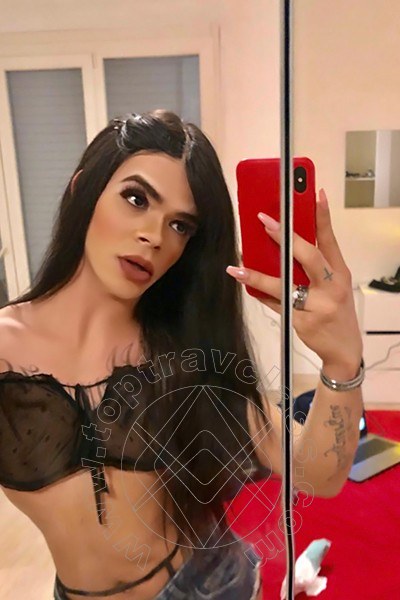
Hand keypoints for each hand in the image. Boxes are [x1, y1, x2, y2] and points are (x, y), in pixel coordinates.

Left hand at [226, 189, 362, 370]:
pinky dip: (260, 294)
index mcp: (339, 272)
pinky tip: (244, 285)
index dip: (322, 216)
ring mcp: (318, 305)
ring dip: (257, 276)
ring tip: (237, 267)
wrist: (344, 349)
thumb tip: (281, 244)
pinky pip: (276, 304)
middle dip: (285, 237)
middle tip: (264, 221)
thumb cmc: (336, 310)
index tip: (315, 194)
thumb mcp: (334, 285)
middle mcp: (331, 286)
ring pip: (284, 285)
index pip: (330, 239)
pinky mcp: (303, 321)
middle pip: (308, 256)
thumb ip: (314, 266)